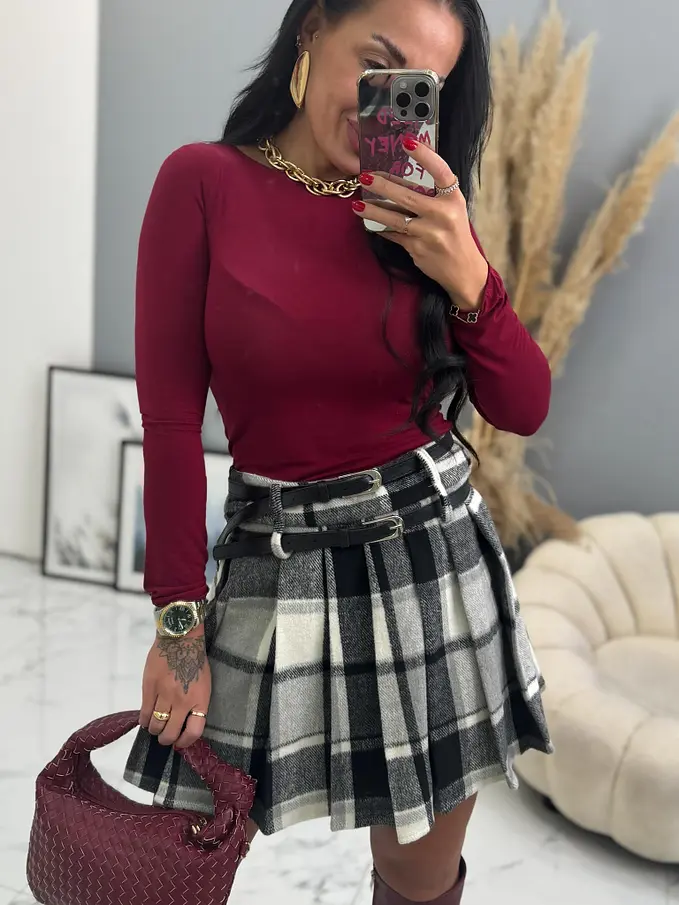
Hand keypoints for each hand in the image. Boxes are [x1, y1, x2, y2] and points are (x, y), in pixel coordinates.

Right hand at [139, 623, 211, 748]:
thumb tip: (186, 723)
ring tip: (155, 727)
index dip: (185, 742)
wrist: (180, 638)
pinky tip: (146, 720)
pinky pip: (144, 713)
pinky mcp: (149, 688)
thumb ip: (196, 704)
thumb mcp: (204, 684)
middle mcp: (182, 701)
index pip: (194, 732)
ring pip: (156, 725)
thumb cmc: (195, 660)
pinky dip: (144, 720)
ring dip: (155, 730)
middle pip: (171, 733)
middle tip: (165, 736)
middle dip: (166, 739)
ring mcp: (165, 695)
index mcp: (200, 700)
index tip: (180, 742)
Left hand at [353, 138, 488, 310]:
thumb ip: (433, 194)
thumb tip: (400, 177)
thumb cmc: (455, 234)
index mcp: (454, 199)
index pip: (440, 171)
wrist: (463, 269)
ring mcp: (430, 233)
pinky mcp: (418, 249)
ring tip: (357, 205)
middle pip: (408, 196)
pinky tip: (370, 224)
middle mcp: (443, 214)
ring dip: (374, 211)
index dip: (425, 155)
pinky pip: (394, 235)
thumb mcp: (452, 209)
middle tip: (364, 177)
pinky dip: (382, 229)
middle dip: (383, 186)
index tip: (407, 141)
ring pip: (395, 218)